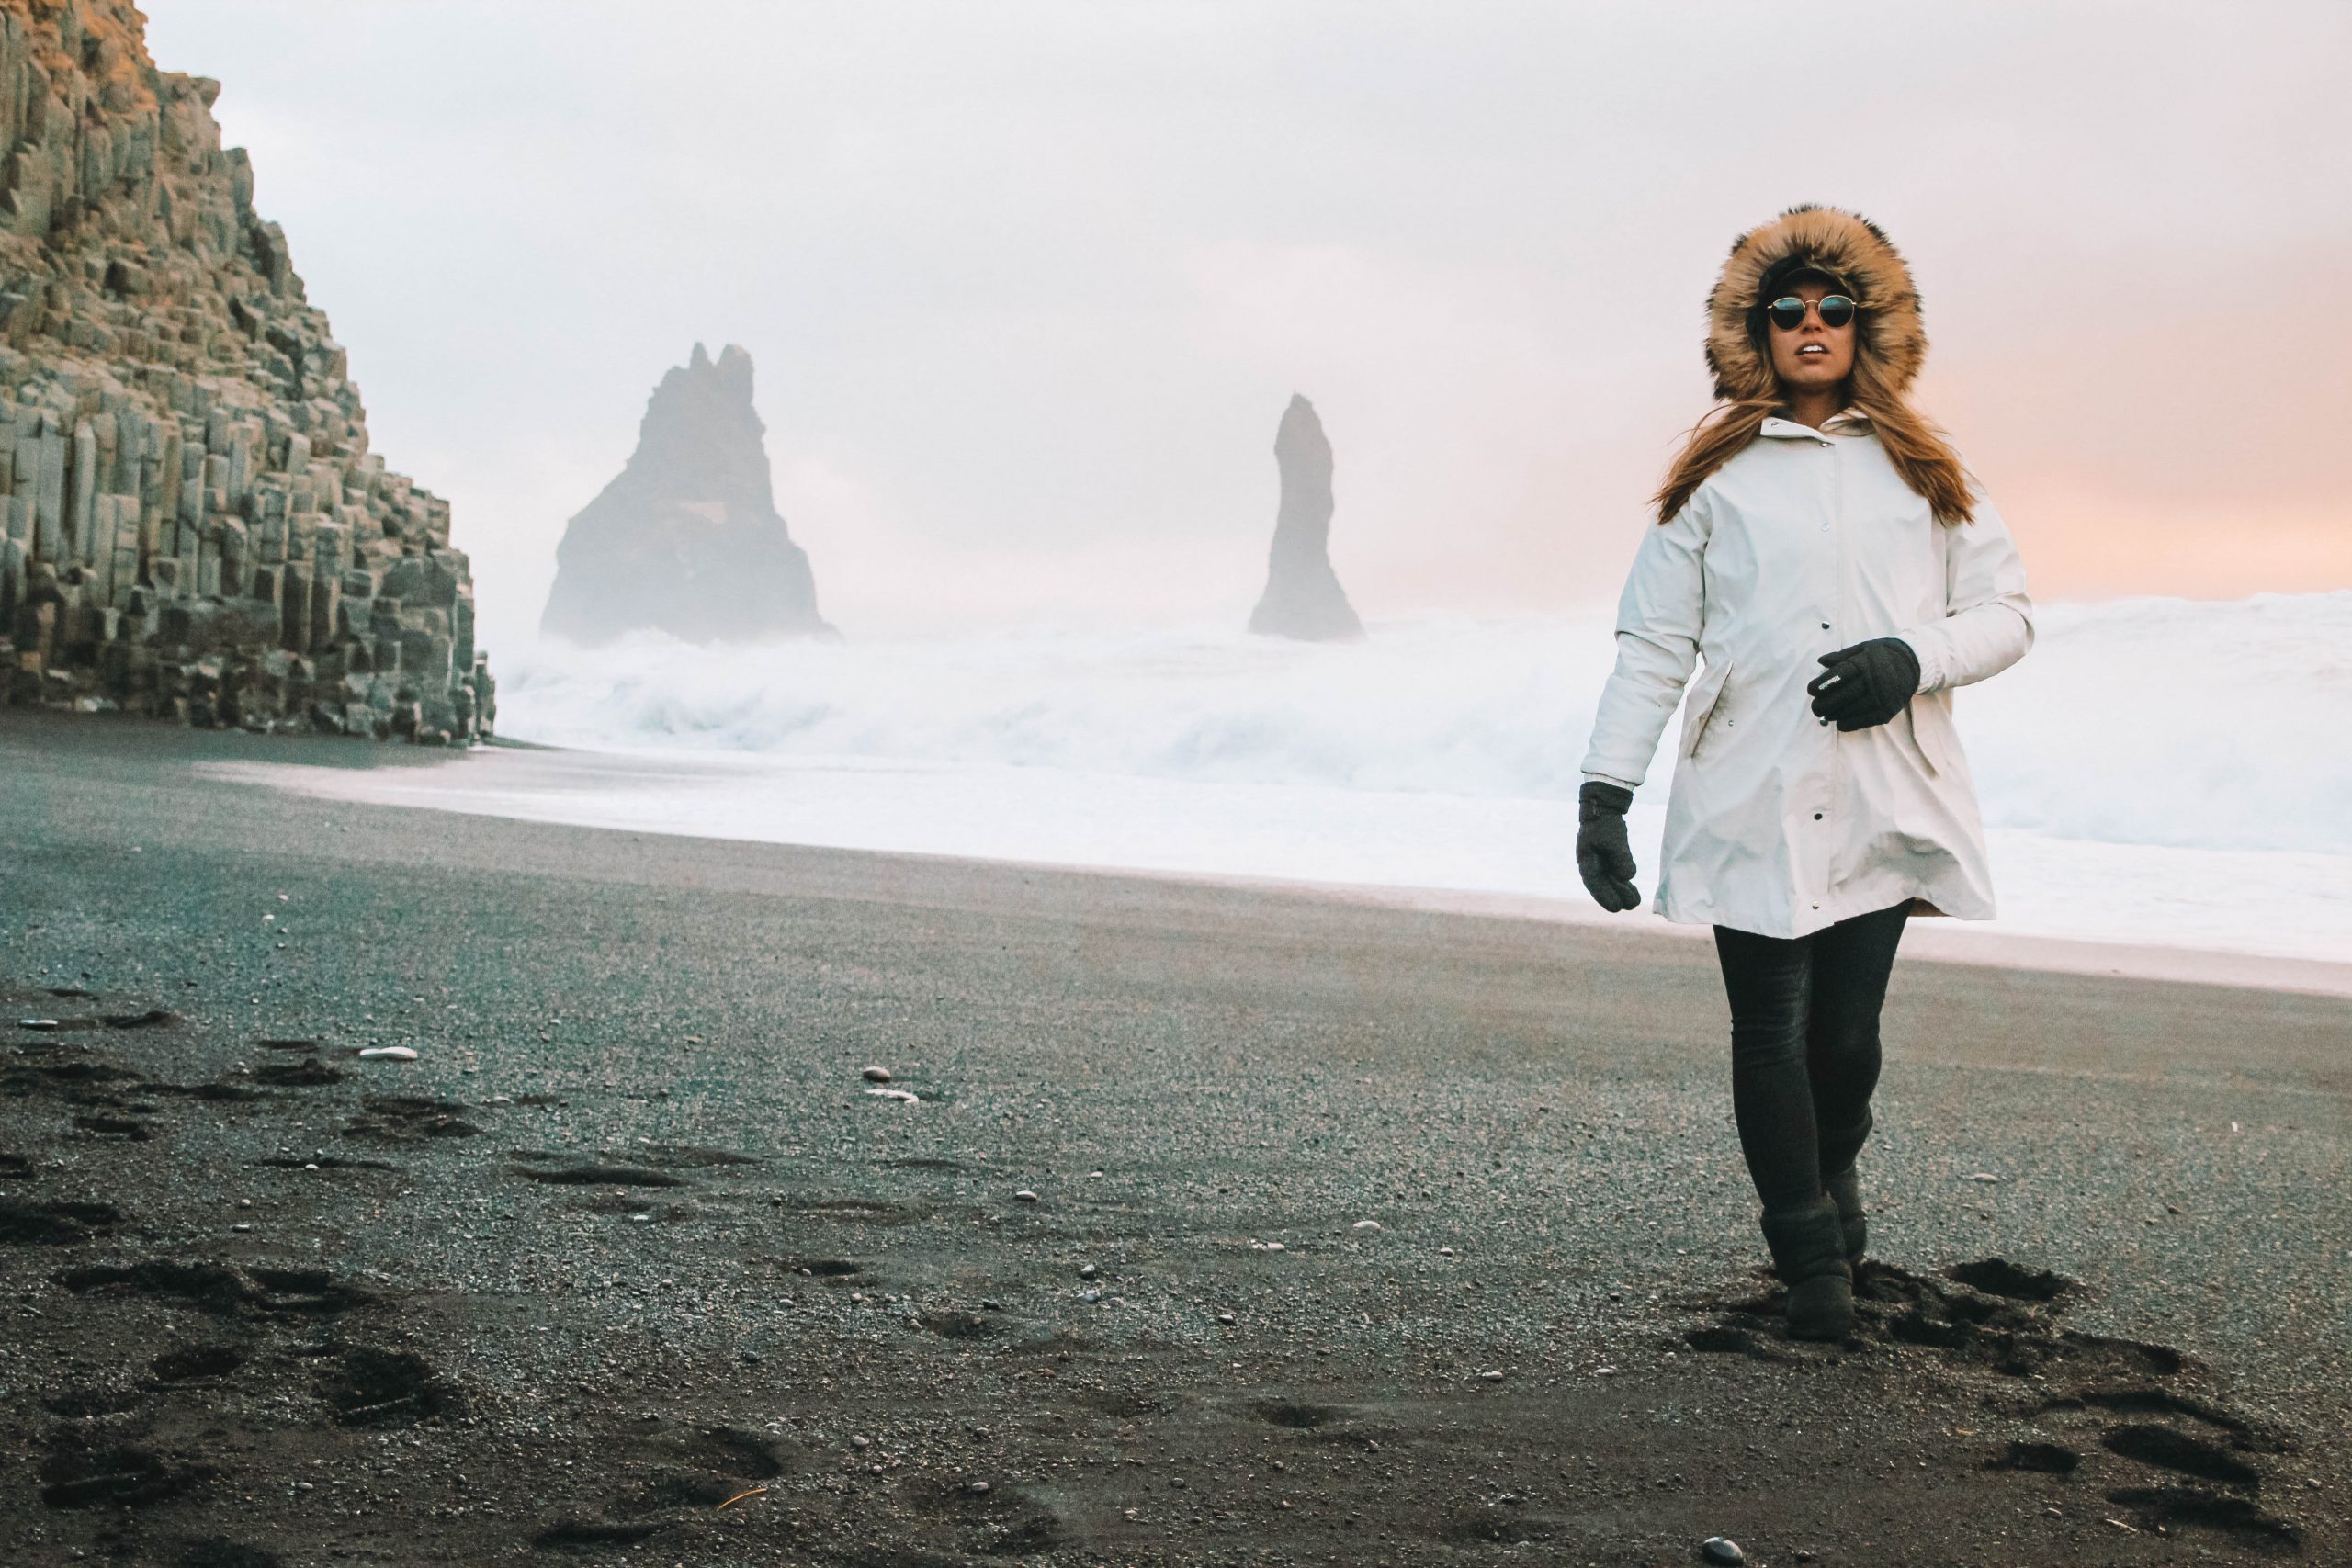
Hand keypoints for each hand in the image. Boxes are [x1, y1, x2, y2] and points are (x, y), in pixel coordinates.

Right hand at [1576, 781, 1640, 912]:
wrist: (1603, 807)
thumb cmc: (1606, 823)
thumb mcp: (1614, 839)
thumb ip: (1621, 858)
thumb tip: (1628, 877)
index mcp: (1586, 861)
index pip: (1595, 884)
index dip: (1605, 897)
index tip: (1617, 908)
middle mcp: (1591, 864)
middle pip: (1603, 886)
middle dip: (1616, 897)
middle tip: (1632, 906)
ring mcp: (1598, 861)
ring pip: (1610, 881)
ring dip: (1621, 891)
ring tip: (1636, 901)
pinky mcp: (1607, 857)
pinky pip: (1615, 874)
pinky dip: (1623, 882)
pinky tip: (1632, 889)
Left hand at [1808, 638, 1919, 730]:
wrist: (1914, 663)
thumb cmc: (1883, 655)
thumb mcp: (1864, 648)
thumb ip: (1841, 656)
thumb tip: (1821, 661)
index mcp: (1866, 662)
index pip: (1841, 674)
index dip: (1823, 683)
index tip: (1811, 690)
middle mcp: (1875, 680)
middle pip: (1844, 695)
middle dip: (1825, 703)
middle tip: (1815, 707)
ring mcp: (1883, 696)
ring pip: (1853, 710)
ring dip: (1835, 715)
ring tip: (1826, 714)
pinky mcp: (1889, 709)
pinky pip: (1866, 720)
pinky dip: (1851, 723)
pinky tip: (1840, 723)